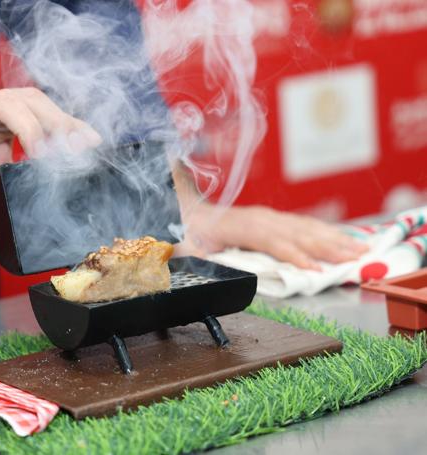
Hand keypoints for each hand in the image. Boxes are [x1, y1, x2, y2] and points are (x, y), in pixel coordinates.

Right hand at [0, 88, 100, 215]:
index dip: (70, 123)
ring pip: (5, 104)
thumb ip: (29, 177)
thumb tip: (65, 184)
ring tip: (40, 156)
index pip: (44, 108)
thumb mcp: (4, 182)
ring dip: (29, 130)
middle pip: (30, 98)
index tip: (93, 142)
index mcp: (3, 118)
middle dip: (56, 122)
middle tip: (72, 150)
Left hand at [176, 204, 368, 269]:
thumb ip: (199, 260)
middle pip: (299, 232)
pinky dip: (326, 231)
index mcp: (242, 226)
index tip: (315, 271)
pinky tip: (342, 238)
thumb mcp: (189, 249)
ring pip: (306, 227)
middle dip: (330, 246)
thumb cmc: (189, 233)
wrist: (187, 212)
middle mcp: (260, 218)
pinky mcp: (273, 218)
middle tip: (358, 258)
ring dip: (335, 238)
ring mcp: (269, 216)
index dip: (295, 256)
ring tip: (362, 249)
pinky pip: (303, 224)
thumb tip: (207, 271)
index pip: (273, 242)